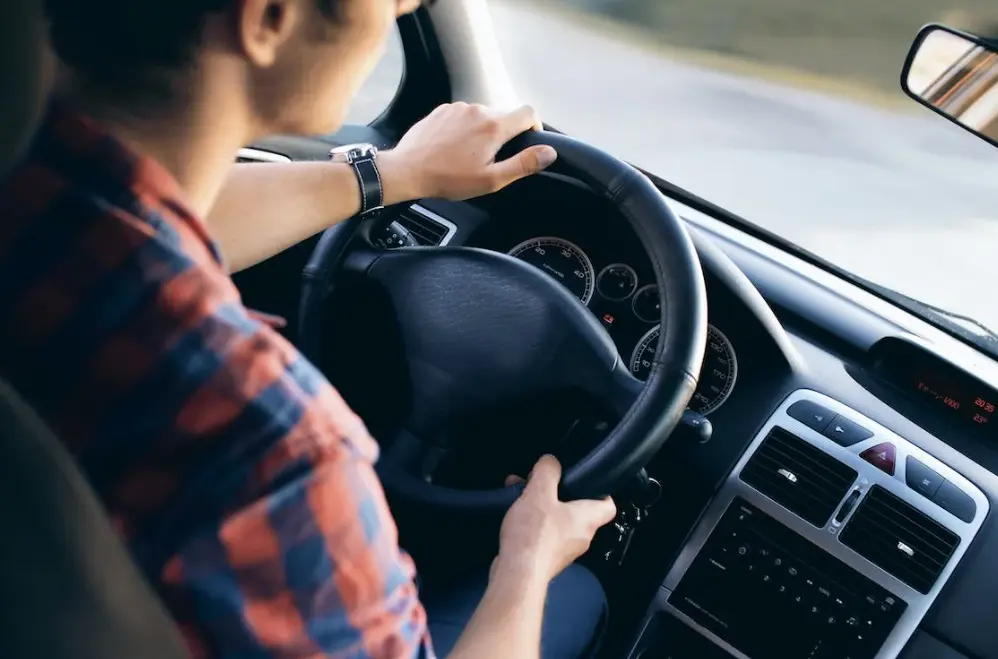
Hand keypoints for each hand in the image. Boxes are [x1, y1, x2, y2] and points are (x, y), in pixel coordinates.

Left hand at [379, 103, 557, 202]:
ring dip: (482, 131)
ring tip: (469, 155)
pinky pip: (463, 115)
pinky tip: (453, 147)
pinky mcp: (442, 110)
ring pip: (482, 116)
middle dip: (504, 135)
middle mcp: (478, 110)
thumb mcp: (491, 179)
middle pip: (504, 116)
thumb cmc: (448, 178)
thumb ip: (523, 164)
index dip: (534, 126)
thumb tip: (549, 152)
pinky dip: (464, 128)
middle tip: (491, 159)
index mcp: (494, 126)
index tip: (528, 141)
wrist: (408, 170)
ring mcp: (458, 107)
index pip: (529, 113)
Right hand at [493, 455, 616, 584]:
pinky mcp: (546, 559)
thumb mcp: (539, 493)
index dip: (601, 491)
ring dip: (541, 507)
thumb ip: (547, 471)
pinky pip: (543, 535)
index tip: (587, 481)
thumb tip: (551, 461)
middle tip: (543, 483)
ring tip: (521, 494)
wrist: (517, 575)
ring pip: (558, 522)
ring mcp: (564, 551)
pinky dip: (532, 523)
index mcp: (588, 519)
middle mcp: (581, 537)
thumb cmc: (534, 535)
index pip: (608, 505)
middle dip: (559, 494)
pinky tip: (514, 515)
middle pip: (578, 511)